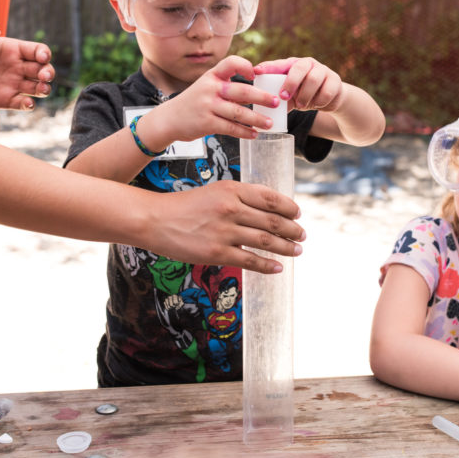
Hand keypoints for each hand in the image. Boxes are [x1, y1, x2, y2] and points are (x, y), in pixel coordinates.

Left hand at [0, 20, 53, 109]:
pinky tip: (26, 103)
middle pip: (43, 70)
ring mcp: (13, 85)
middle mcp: (18, 67)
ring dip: (44, 89)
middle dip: (48, 73)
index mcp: (14, 50)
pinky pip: (23, 104)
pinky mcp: (6, 100)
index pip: (37, 50)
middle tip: (43, 76)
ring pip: (38, 88)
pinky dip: (29, 105)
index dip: (44, 53)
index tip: (42, 58)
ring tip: (41, 89)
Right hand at [143, 56, 276, 146]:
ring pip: (238, 113)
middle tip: (276, 102)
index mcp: (212, 76)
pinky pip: (230, 128)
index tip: (256, 74)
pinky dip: (244, 132)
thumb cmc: (193, 102)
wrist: (169, 119)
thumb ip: (226, 85)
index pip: (230, 63)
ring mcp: (208, 106)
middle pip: (241, 91)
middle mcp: (210, 88)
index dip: (245, 66)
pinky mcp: (206, 123)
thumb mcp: (206, 86)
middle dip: (262, 97)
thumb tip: (257, 91)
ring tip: (269, 124)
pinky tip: (254, 134)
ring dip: (257, 119)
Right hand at [145, 180, 303, 272]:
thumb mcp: (215, 191)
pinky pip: (250, 260)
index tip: (298, 214)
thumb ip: (240, 197)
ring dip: (286, 247)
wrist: (156, 219)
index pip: (270, 198)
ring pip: (265, 240)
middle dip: (293, 229)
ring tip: (297, 251)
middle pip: (272, 220)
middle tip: (303, 234)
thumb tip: (268, 209)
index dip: (289, 207)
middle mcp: (231, 208)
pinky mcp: (216, 252)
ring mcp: (224, 231)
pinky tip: (278, 268)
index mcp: (232, 189)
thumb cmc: (185, 205)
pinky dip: (267, 265)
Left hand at [255, 57, 343, 111]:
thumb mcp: (290, 97)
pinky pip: (326, 91)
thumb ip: (279, 100)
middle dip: (290, 83)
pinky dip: (319, 101)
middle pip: (299, 68)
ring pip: (313, 79)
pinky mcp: (335, 80)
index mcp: (292, 65)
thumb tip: (263, 112)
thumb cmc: (304, 95)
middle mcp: (307, 63)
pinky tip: (316, 104)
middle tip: (284, 97)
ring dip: (305, 95)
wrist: (329, 98)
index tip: (256, 71)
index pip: (279, 64)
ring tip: (301, 106)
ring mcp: (322, 70)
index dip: (268, 67)